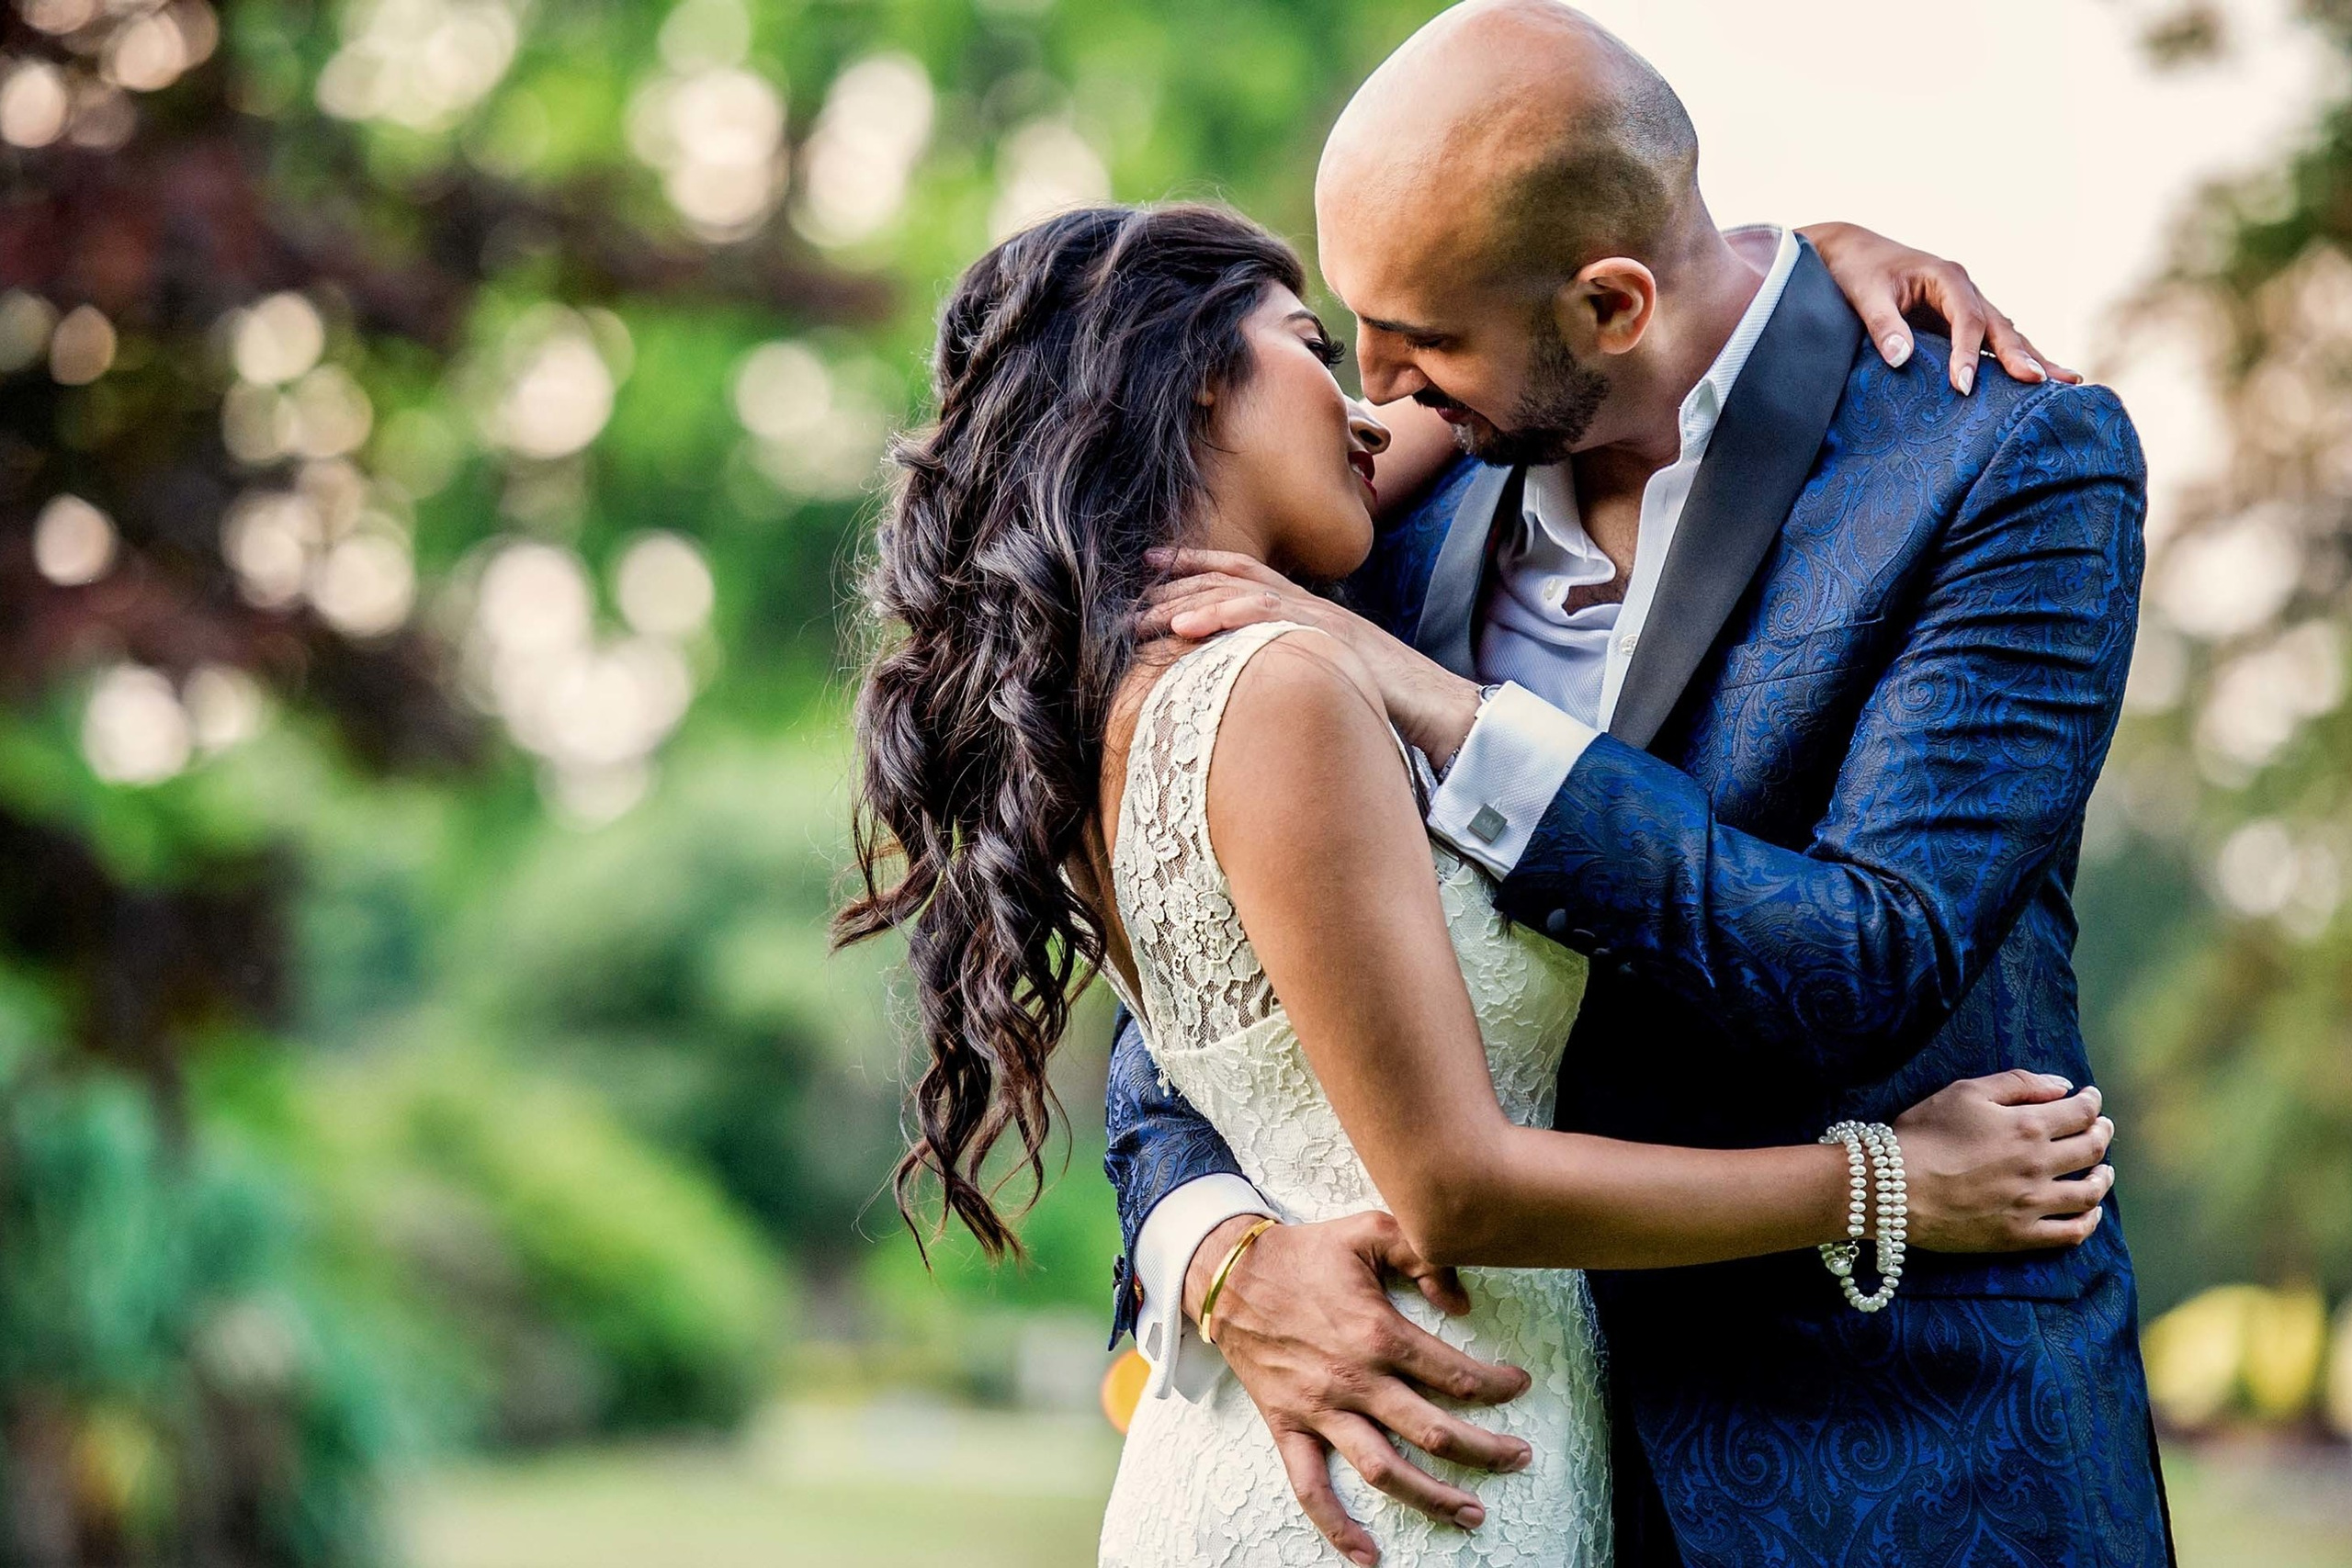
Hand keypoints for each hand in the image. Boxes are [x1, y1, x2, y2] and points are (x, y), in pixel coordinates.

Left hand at [1140, 548, 1484, 767]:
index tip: (1150, 567)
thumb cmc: (1385, 704)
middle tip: (1128, 586)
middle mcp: (1308, 606)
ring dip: (1185, 600)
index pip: (1243, 574)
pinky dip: (1222, 617)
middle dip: (1177, 579)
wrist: (1441, 710)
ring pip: (1240, 592)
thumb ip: (1288, 669)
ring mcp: (1317, 619)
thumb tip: (1245, 685)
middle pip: (1232, 577)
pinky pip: (1267, 619)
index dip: (1195, 566)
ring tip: (1142, 613)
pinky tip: (1186, 626)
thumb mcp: (1326, 679)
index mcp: (1305, 612)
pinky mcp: (1326, 639)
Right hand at [1186, 1211, 1530, 1565]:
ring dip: (1434, 1497)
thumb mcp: (1369, 1232)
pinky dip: (1338, 1527)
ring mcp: (1321, 1410)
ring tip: (1472, 1513)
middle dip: (1486, 1451)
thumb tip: (1462, 1302)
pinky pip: (1311, 1488)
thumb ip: (1423, 1256)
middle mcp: (1355, 1381)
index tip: (1518, 1385)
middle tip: (1518, 1458)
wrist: (1230, 1274)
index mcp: (1378, 1333)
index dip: (1496, 1385)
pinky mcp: (1289, 1427)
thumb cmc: (1305, 1253)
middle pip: (1434, 1432)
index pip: (1454, 1374)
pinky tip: (1368, 1555)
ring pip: (1386, 1470)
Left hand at [1798, 221, 2083, 395]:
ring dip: (2032, 358)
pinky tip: (2036, 379)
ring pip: (2005, 334)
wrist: (1852, 253)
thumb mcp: (1865, 294)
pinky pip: (1991, 342)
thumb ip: (1882, 325)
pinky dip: (2013, 359)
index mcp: (1947, 277)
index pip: (1967, 320)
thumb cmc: (1858, 271)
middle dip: (2021, 356)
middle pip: (2000, 326)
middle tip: (2042, 383)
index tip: (1964, 386)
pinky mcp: (1959, 321)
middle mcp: (1965, 290)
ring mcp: (1967, 305)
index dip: (1968, 354)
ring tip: (2068, 382)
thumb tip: (1900, 359)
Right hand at [1893, 1070, 2116, 1250]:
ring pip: (2088, 1192)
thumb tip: (2062, 1087)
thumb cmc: (1924, 1134)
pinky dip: (2089, 1222)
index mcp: (2027, 1126)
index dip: (2091, 1102)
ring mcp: (2032, 1204)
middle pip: (2091, 1149)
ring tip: (2103, 1171)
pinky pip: (2070, 1233)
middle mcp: (2039, 1165)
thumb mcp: (1965, 1092)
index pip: (2079, 1112)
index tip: (2091, 1097)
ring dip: (2103, 1178)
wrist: (1893, 1188)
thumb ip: (2017, 1083)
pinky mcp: (2019, 1235)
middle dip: (2101, 1133)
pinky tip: (2090, 1213)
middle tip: (2101, 1128)